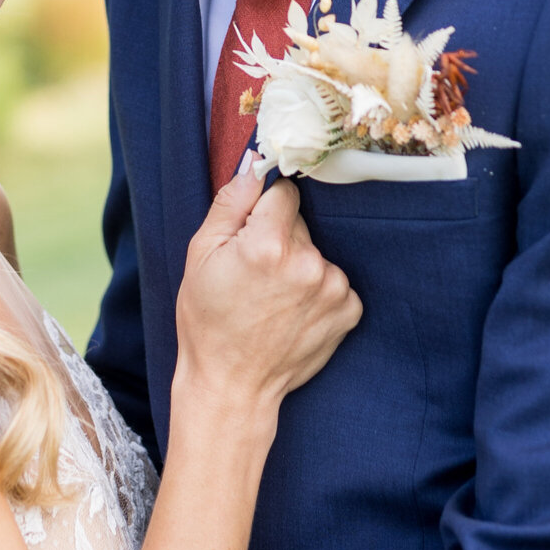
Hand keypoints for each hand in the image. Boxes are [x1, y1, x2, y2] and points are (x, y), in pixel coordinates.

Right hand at [177, 170, 360, 416]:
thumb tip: (255, 163)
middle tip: (254, 274)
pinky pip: (333, 279)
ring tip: (273, 298)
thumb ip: (231, 203)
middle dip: (279, 238)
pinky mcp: (350, 310)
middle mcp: (309, 263)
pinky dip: (317, 290)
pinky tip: (293, 312)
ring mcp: (334, 288)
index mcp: (268, 244)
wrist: (233, 385)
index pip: (283, 192)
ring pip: (317, 252)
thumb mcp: (200, 255)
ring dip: (300, 265)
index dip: (262, 210)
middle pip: (301, 223)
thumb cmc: (208, 322)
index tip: (250, 234)